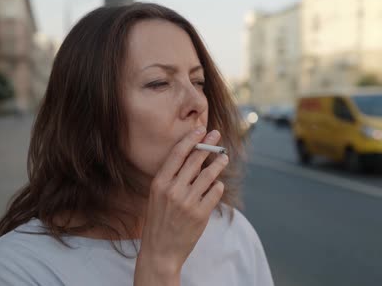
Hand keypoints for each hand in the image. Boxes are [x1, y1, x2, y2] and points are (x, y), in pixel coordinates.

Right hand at [134, 126, 227, 284]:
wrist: (160, 251)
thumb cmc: (158, 221)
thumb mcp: (157, 197)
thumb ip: (172, 178)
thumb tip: (192, 158)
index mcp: (159, 183)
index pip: (178, 154)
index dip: (191, 139)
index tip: (200, 129)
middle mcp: (173, 190)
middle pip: (195, 160)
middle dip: (208, 145)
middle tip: (217, 135)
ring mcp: (188, 202)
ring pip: (209, 174)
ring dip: (218, 163)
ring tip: (224, 157)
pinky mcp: (201, 214)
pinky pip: (215, 192)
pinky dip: (217, 186)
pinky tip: (216, 185)